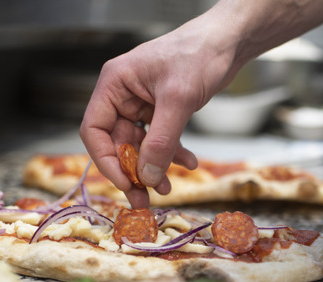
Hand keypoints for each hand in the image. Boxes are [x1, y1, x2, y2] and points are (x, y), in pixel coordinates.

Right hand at [79, 15, 238, 207]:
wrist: (228, 42)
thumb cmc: (199, 54)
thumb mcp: (178, 100)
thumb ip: (160, 141)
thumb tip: (146, 176)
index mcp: (114, 84)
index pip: (95, 130)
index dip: (107, 160)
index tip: (126, 183)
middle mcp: (123, 94)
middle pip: (116, 142)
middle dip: (132, 171)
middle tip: (143, 199)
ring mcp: (142, 102)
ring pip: (139, 145)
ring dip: (153, 167)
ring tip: (167, 188)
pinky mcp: (161, 108)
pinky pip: (159, 139)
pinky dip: (171, 153)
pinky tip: (188, 163)